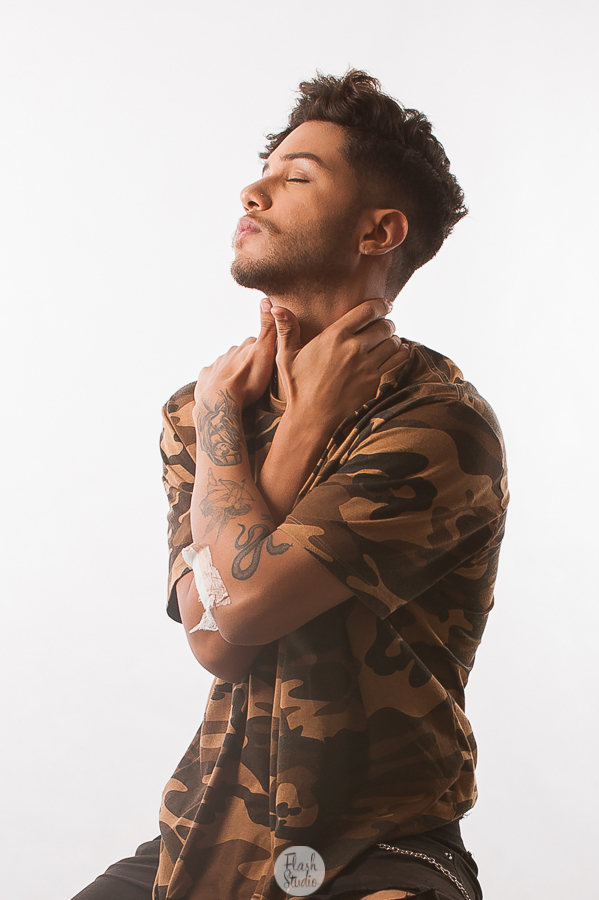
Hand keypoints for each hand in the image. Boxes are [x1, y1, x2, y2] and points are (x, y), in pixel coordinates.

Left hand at [194, 299, 276, 412]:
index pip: (258, 344)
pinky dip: (218, 381)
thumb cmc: (247, 381)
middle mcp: (228, 352)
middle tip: (258, 377)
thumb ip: (268, 328)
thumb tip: (266, 299)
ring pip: (227, 365)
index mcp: (244, 346)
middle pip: (241, 355)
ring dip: (234, 372)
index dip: (266, 352)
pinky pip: (212, 377)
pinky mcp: (205, 378)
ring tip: (242, 386)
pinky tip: (224, 390)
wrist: (221, 401)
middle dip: (248, 362)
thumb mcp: (265, 352)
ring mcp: (215, 365)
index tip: (271, 363)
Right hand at [271, 298, 407, 431]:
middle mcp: (354, 348)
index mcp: (334, 336)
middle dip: (387, 323)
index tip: (386, 305)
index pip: (368, 310)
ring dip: (393, 339)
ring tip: (389, 341)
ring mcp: (367, 366)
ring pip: (393, 342)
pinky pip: (399, 360)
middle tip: (385, 326)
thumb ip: (286, 329)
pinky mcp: (375, 382)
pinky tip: (397, 353)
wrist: (311, 418)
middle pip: (384, 325)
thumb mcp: (286, 356)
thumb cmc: (298, 387)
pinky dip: (401, 353)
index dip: (381, 305)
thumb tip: (274, 306)